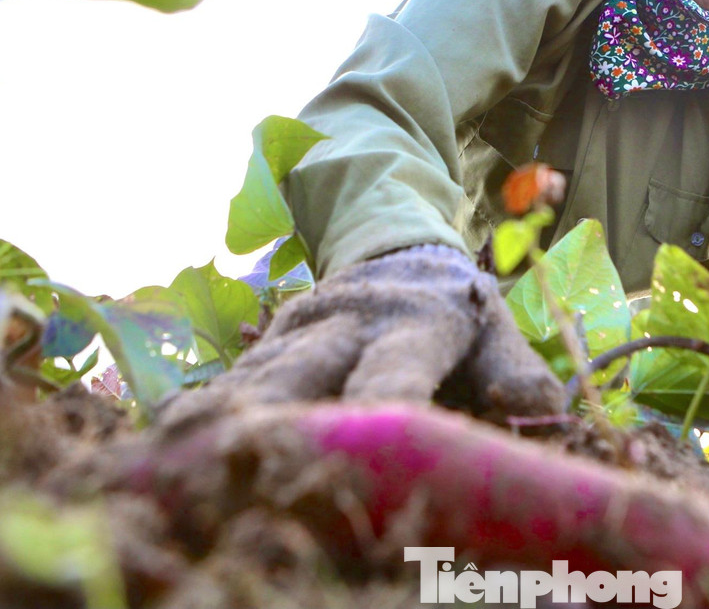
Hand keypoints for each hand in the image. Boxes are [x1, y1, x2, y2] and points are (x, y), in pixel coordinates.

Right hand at [158, 244, 565, 430]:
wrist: (399, 251)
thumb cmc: (456, 312)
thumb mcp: (495, 331)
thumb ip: (515, 372)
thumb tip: (541, 409)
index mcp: (413, 323)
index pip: (396, 370)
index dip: (383, 403)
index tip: (368, 440)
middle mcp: (348, 323)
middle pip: (305, 373)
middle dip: (276, 416)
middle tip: (250, 457)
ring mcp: (301, 331)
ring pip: (258, 376)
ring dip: (224, 417)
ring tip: (182, 455)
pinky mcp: (270, 344)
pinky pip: (234, 380)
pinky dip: (202, 411)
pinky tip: (167, 442)